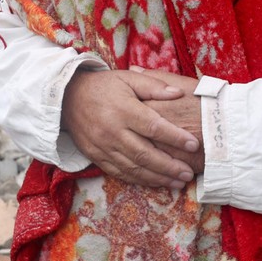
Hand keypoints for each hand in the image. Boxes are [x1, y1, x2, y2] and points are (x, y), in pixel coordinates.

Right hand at [62, 68, 198, 189]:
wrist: (67, 97)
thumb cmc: (104, 86)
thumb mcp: (128, 78)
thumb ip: (154, 85)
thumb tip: (179, 93)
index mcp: (123, 109)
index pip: (153, 126)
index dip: (175, 137)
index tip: (194, 144)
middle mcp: (112, 131)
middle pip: (145, 154)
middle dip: (169, 166)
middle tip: (189, 173)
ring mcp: (102, 146)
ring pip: (133, 168)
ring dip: (158, 178)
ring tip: (178, 182)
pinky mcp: (95, 157)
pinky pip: (119, 173)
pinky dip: (139, 180)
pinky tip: (156, 182)